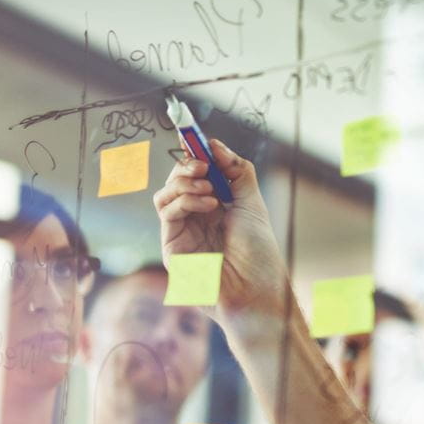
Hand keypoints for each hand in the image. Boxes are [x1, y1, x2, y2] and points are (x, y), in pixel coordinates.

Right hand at [153, 139, 286, 311]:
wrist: (257, 288)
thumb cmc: (258, 252)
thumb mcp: (252, 203)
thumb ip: (236, 171)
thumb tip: (214, 144)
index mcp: (215, 206)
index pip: (196, 173)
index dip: (192, 153)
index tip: (193, 135)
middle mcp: (196, 218)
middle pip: (177, 180)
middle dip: (187, 165)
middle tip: (204, 165)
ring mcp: (182, 232)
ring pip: (165, 194)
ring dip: (184, 182)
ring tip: (209, 188)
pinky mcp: (172, 246)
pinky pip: (167, 212)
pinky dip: (185, 200)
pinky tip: (208, 204)